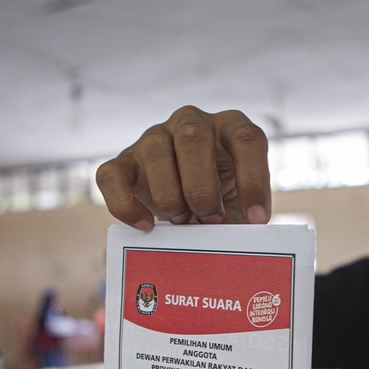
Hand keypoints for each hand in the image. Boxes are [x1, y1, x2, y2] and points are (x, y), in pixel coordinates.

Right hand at [95, 106, 271, 231]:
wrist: (184, 207)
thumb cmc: (220, 204)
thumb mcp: (239, 207)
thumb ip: (244, 219)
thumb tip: (245, 245)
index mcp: (230, 128)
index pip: (247, 140)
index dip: (254, 181)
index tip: (257, 220)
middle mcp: (192, 124)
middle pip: (193, 137)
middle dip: (202, 186)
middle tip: (209, 219)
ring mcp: (154, 137)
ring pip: (154, 148)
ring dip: (169, 193)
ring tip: (181, 222)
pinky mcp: (123, 161)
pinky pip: (112, 174)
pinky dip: (125, 204)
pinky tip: (145, 226)